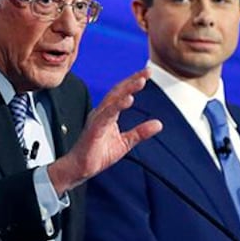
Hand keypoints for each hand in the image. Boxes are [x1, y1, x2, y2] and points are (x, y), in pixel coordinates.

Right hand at [46, 70, 162, 196]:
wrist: (80, 169)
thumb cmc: (97, 154)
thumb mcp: (125, 142)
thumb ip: (140, 132)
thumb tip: (159, 124)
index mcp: (108, 114)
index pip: (122, 93)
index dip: (134, 82)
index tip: (147, 73)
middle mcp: (102, 112)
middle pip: (118, 91)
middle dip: (132, 80)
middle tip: (147, 71)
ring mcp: (97, 119)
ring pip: (113, 99)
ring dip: (127, 89)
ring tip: (140, 81)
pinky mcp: (94, 128)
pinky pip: (107, 114)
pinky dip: (117, 106)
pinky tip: (128, 100)